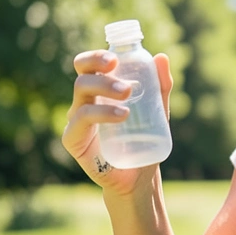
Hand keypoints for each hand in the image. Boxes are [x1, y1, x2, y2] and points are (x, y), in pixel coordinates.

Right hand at [62, 49, 172, 196]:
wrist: (138, 177)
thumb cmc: (143, 141)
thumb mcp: (157, 111)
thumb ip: (160, 87)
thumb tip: (162, 58)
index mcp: (100, 91)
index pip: (88, 66)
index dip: (95, 57)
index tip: (115, 58)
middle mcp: (84, 102)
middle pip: (83, 76)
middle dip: (101, 71)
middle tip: (127, 84)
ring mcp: (76, 120)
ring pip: (81, 92)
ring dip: (104, 88)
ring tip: (128, 95)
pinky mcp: (73, 139)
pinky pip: (80, 119)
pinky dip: (101, 113)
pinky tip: (122, 115)